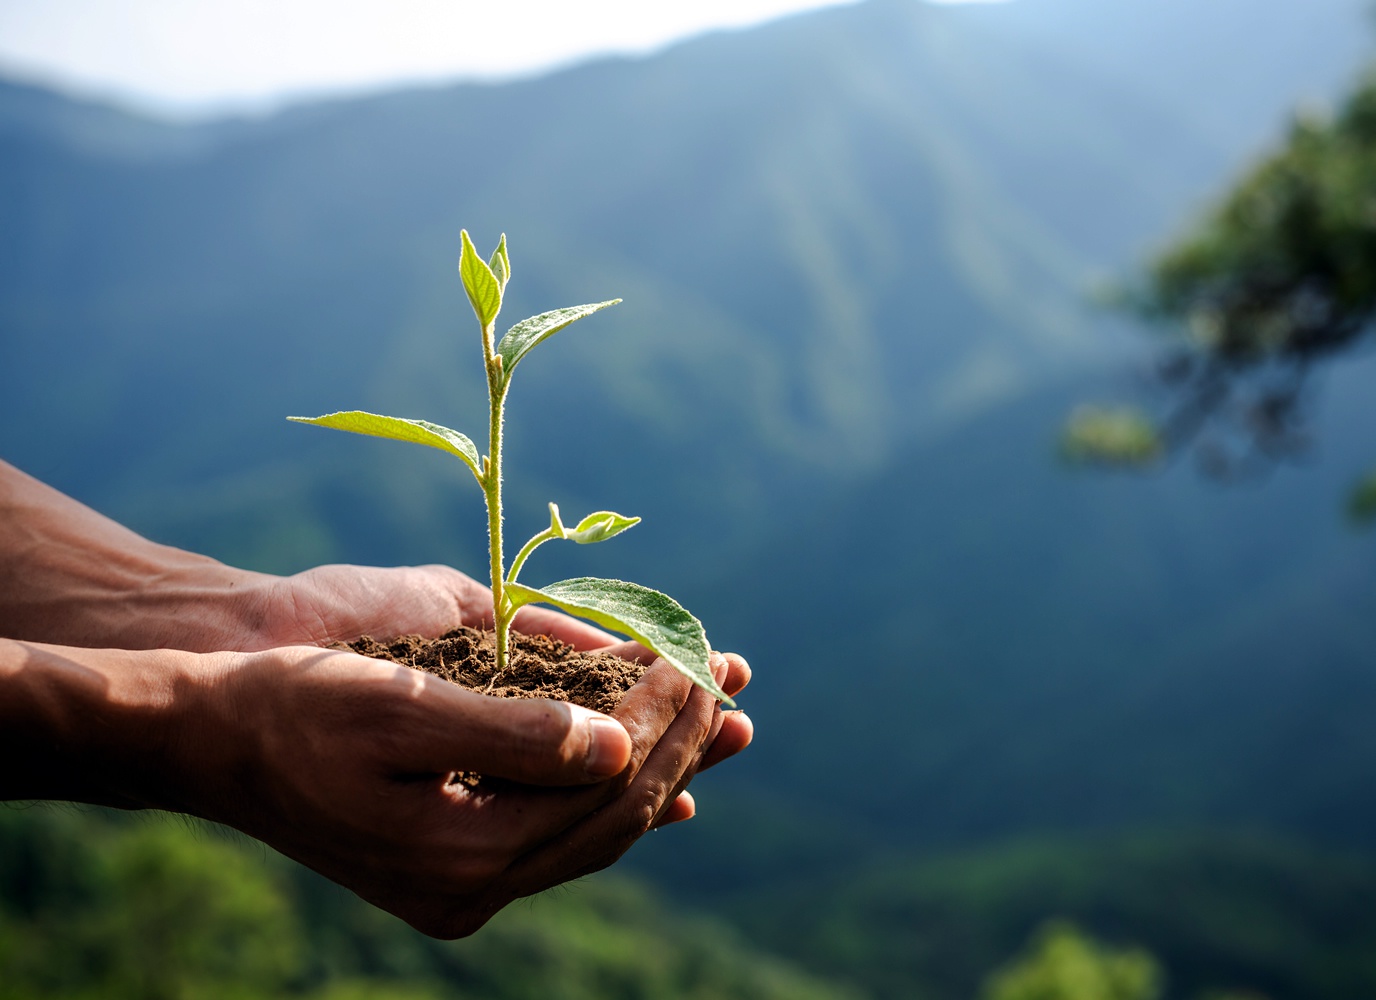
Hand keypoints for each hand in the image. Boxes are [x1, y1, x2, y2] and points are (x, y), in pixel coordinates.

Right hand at [179, 643, 742, 936]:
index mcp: (460, 856)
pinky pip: (561, 839)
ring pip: (597, 830)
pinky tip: (663, 784)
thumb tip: (620, 746)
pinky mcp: (454, 868)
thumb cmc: (295, 707)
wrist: (209, 741)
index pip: (602, 787)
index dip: (659, 718)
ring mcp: (463, 887)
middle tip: (731, 678)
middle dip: (680, 742)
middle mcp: (471, 888)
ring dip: (663, 768)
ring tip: (725, 719)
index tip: (693, 656)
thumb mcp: (401, 707)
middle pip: (613, 816)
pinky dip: (614, 800)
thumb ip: (515, 733)